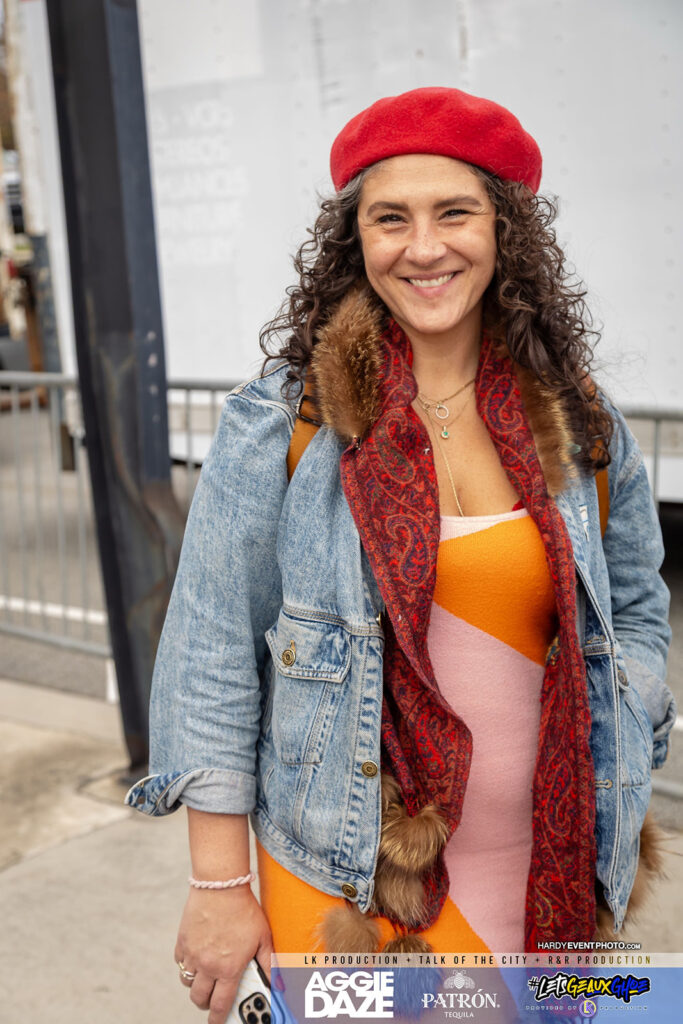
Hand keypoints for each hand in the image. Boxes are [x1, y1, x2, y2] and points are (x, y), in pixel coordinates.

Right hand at [174, 884, 272, 1023]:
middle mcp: (208, 966)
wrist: (221, 886)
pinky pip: (180, 962)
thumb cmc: (244, 910)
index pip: (220, 1004)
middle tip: (212, 998)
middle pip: (199, 998)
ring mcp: (192, 954)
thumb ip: (269, 963)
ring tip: (205, 977)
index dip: (218, 1018)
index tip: (217, 1022)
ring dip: (195, 984)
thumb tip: (279, 983)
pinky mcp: (182, 941)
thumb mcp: (263, 937)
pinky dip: (186, 965)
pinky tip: (196, 957)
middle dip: (205, 1003)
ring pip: (187, 982)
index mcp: (228, 969)